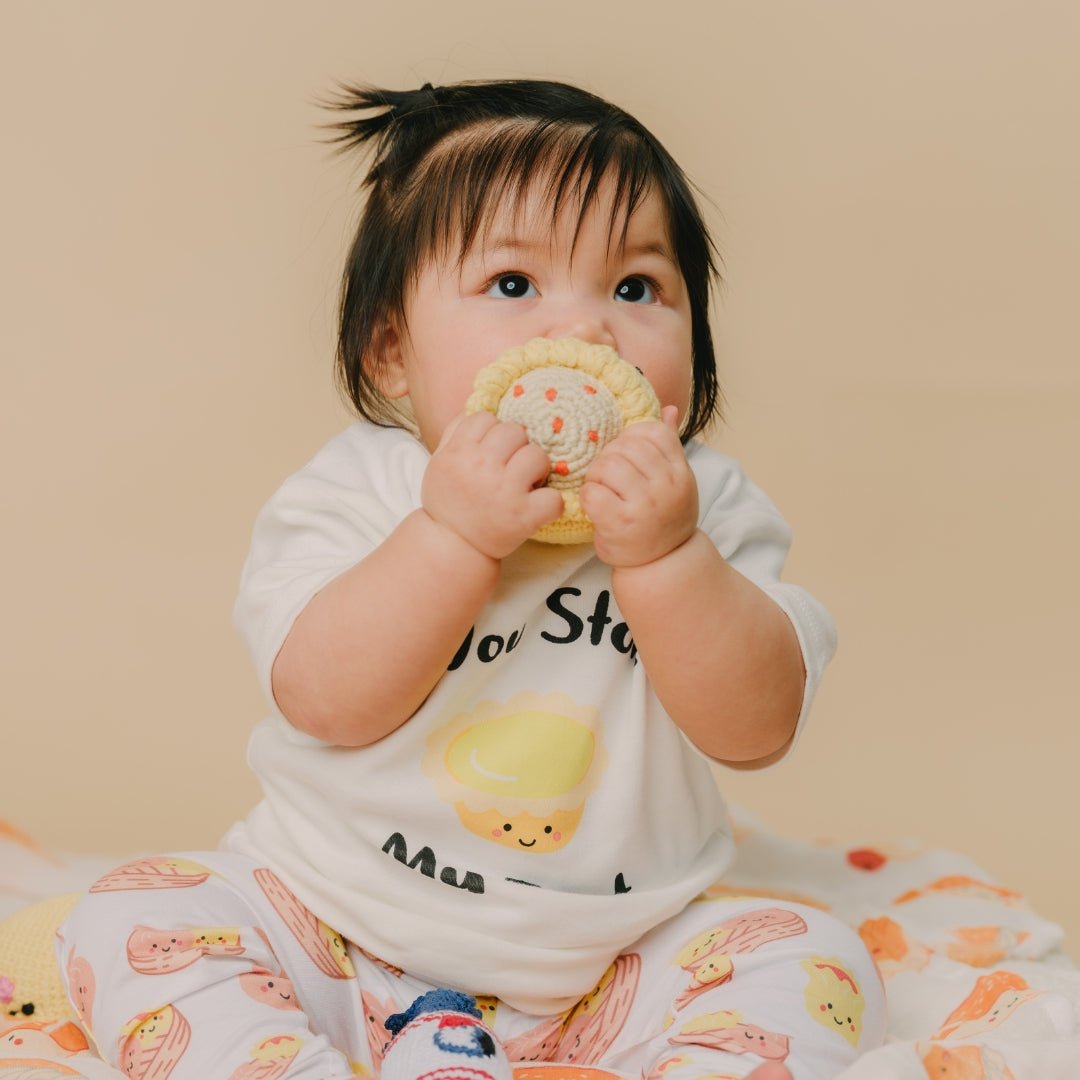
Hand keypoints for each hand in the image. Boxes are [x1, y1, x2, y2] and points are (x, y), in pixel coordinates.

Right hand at [421, 412, 563, 559]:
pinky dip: (551, 503)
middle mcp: (481, 467)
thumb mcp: (438, 463)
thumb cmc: (447, 502)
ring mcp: (504, 491)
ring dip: (536, 469)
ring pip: (538, 455)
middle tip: (512, 467)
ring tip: (526, 484)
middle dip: (516, 447)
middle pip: (515, 431)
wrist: (450, 546)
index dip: (493, 432)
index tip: (492, 451)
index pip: (486, 418)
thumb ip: (454, 433)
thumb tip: (477, 409)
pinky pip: (554, 497)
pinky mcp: (523, 516)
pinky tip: (539, 507)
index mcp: (459, 452)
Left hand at [579, 406, 697, 567]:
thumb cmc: (663, 517)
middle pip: (624, 447)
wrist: (663, 563)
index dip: (630, 438)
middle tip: (607, 477)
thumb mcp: (675, 481)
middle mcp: (666, 485)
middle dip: (608, 458)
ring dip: (595, 476)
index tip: (626, 456)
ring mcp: (644, 504)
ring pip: (606, 465)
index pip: (652, 432)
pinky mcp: (621, 522)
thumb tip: (668, 409)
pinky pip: (592, 493)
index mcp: (680, 471)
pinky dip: (587, 497)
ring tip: (601, 490)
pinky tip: (595, 506)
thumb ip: (668, 446)